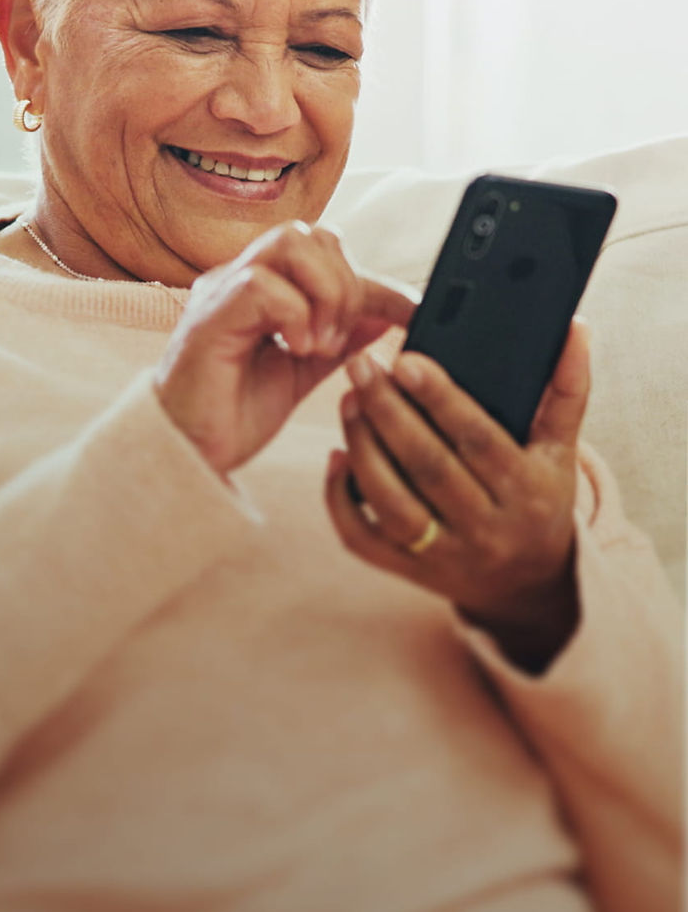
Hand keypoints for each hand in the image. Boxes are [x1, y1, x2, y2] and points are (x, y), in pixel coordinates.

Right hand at [154, 222, 416, 476]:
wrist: (188, 454)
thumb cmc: (234, 414)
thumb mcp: (303, 372)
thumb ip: (341, 338)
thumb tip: (387, 311)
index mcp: (263, 288)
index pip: (328, 256)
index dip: (376, 282)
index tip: (414, 313)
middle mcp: (239, 279)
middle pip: (311, 234)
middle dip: (346, 284)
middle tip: (342, 340)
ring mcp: (220, 291)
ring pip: (289, 243)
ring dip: (324, 293)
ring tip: (321, 344)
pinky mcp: (208, 316)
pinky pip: (261, 284)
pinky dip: (295, 315)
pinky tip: (295, 351)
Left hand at [325, 320, 591, 670]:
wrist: (529, 584)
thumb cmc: (540, 498)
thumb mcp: (561, 450)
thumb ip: (567, 389)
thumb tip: (574, 328)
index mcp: (527, 493)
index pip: (479, 441)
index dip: (441, 400)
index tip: (406, 359)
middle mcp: (486, 530)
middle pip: (428, 469)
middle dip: (389, 413)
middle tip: (361, 366)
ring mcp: (444, 556)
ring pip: (391, 503)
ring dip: (363, 448)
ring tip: (348, 400)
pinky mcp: (407, 572)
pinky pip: (362, 539)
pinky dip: (340, 498)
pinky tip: (336, 455)